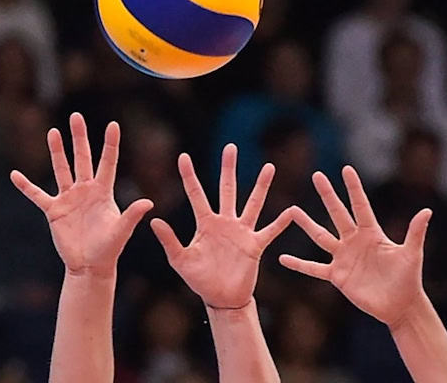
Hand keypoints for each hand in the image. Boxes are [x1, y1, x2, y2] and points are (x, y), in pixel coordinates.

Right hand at [10, 113, 152, 276]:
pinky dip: (26, 186)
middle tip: (77, 116)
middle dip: (79, 137)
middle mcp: (86, 190)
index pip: (108, 162)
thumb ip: (132, 216)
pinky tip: (15, 175)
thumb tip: (149, 203)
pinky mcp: (54, 211)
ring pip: (62, 169)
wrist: (90, 266)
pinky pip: (37, 195)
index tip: (113, 124)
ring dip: (57, 151)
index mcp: (104, 192)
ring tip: (53, 132)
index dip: (110, 144)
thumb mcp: (121, 231)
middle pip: (83, 158)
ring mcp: (69, 198)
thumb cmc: (109, 249)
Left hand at [151, 144, 291, 308]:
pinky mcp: (255, 245)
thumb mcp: (181, 260)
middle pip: (227, 189)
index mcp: (205, 223)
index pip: (196, 194)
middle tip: (230, 147)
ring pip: (253, 203)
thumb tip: (154, 220)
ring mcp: (242, 232)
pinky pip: (270, 231)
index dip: (189, 176)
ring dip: (261, 186)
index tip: (183, 156)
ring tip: (269, 167)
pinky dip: (281, 222)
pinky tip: (292, 211)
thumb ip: (170, 240)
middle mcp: (225, 222)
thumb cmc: (200, 280)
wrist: (221, 298)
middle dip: (228, 168)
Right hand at [280, 166, 431, 326]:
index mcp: (372, 233)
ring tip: (292, 210)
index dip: (353, 188)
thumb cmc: (409, 278)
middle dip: (327, 195)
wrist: (400, 304)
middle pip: (338, 214)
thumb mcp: (412, 253)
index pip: (360, 205)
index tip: (345, 169)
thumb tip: (426, 210)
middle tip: (317, 175)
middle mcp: (355, 241)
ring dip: (307, 224)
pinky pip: (314, 268)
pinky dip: (299, 264)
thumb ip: (415, 232)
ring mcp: (344, 257)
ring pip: (321, 237)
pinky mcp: (337, 276)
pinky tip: (283, 258)